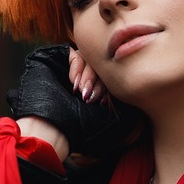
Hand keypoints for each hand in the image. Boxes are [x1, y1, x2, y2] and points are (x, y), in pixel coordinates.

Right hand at [6, 45, 141, 156]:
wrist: (48, 129)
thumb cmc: (75, 129)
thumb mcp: (104, 117)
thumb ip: (117, 104)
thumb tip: (135, 96)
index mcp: (94, 91)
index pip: (109, 79)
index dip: (108, 87)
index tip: (103, 102)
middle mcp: (83, 80)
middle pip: (101, 68)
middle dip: (98, 82)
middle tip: (91, 98)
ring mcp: (70, 69)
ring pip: (90, 60)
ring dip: (88, 77)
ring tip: (83, 93)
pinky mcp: (58, 60)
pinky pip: (76, 54)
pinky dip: (77, 68)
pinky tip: (73, 83)